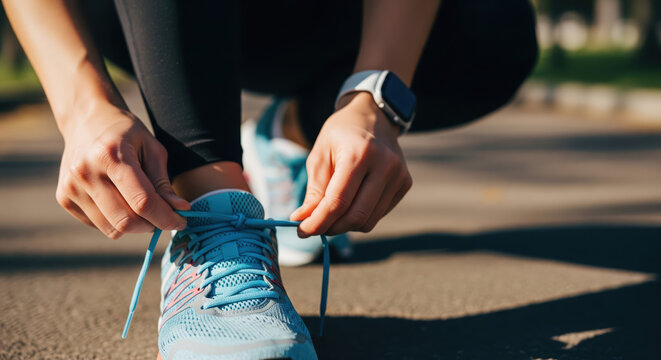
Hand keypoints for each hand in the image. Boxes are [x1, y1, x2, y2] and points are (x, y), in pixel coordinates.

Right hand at [56, 102, 188, 238]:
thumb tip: (180, 210)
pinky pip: (98, 225)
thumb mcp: (152, 148)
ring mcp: (71, 187)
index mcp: (110, 156)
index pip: (142, 201)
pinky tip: (120, 201)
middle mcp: (86, 173)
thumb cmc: (126, 133)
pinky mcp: (64, 198)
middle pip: (126, 221)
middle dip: (152, 225)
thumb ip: (163, 182)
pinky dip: (116, 221)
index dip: (166, 217)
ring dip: (135, 226)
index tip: (182, 221)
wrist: (86, 120)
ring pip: (112, 229)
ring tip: (142, 207)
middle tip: (163, 217)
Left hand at [290, 92, 412, 235]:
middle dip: (331, 227)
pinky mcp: (405, 183)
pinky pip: (378, 214)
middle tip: (314, 226)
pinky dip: (360, 216)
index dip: (318, 222)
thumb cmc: (340, 135)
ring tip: (330, 213)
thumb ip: (314, 191)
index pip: (338, 201)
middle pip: (356, 216)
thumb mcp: (319, 156)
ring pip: (368, 220)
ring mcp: (399, 175)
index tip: (301, 231)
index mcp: (360, 153)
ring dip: (345, 225)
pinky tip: (351, 202)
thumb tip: (303, 220)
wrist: (372, 116)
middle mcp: (385, 165)